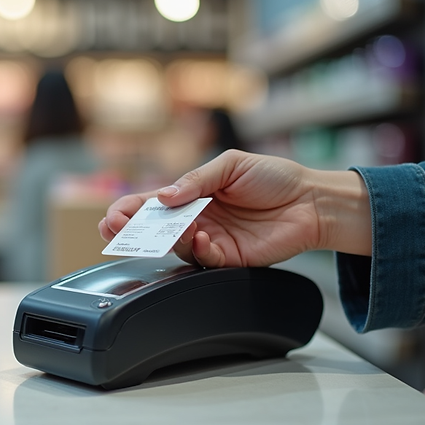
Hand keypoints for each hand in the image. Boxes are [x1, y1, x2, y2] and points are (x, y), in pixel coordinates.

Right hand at [98, 150, 371, 267]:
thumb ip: (196, 180)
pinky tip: (204, 237)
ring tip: (177, 228)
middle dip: (132, 231)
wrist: (311, 200)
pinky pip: (205, 260)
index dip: (128, 211)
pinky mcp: (229, 258)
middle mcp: (197, 219)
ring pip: (177, 247)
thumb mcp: (231, 164)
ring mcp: (211, 240)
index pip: (151, 204)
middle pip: (155, 230)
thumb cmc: (274, 177)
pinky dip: (199, 250)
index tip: (112, 215)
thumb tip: (165, 195)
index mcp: (192, 195)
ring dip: (170, 238)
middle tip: (118, 230)